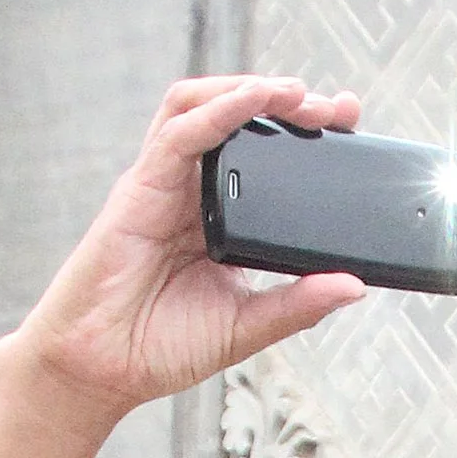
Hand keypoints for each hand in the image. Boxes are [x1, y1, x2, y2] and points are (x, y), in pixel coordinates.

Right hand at [11, 74, 368, 425]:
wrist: (102, 367)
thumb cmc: (162, 346)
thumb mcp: (247, 324)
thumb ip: (298, 304)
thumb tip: (354, 285)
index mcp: (215, 216)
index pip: (260, 155)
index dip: (302, 132)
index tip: (349, 125)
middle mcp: (189, 190)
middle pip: (234, 118)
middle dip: (287, 102)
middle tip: (337, 108)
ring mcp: (163, 184)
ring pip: (202, 106)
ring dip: (250, 89)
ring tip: (297, 92)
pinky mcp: (140, 187)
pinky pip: (179, 132)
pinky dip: (219, 110)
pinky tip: (253, 99)